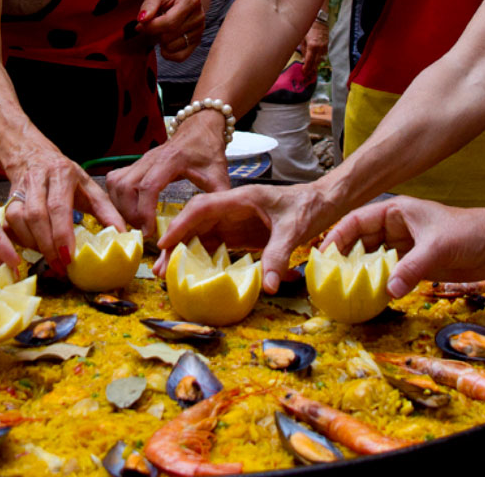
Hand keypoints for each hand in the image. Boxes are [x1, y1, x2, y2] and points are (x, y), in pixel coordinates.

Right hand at [2, 142, 125, 273]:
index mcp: (62, 173)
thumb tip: (122, 234)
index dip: (62, 233)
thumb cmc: (65, 175)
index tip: (69, 257)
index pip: (59, 206)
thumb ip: (106, 209)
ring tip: (52, 260)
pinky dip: (22, 240)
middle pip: (36, 216)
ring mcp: (19, 189)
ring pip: (19, 220)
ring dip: (34, 244)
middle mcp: (38, 178)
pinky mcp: (7, 200)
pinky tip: (36, 249)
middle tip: (61, 267)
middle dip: (48, 245)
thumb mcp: (89, 186)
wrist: (33, 155)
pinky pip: (9, 225)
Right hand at [107, 111, 230, 239]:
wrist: (199, 128)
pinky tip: (129, 211)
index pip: (148, 186)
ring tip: (137, 224)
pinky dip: (116, 198)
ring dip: (122, 207)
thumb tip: (216, 223)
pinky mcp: (135, 163)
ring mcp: (140, 160)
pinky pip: (115, 180)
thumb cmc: (208, 151)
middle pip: (126, 187)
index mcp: (171, 160)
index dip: (145, 211)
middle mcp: (150, 158)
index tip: (149, 232)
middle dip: (131, 214)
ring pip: (117, 184)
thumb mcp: (219, 175)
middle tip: (144, 232)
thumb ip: (219, 198)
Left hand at [138, 0, 204, 61]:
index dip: (151, 27)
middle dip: (154, 33)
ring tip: (162, 29)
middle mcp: (199, 17)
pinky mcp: (198, 41)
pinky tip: (165, 43)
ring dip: (161, 42)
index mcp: (190, 1)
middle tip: (152, 23)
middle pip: (169, 36)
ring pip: (173, 47)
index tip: (141, 24)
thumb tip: (142, 20)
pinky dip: (169, 53)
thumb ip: (148, 6)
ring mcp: (200, 30)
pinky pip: (180, 56)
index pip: (169, 23)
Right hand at [156, 180, 334, 292]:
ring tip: (168, 276)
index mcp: (240, 198)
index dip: (181, 223)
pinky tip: (193, 275)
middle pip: (196, 223)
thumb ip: (278, 255)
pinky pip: (216, 246)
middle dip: (176, 244)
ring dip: (186, 254)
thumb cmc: (308, 206)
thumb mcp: (294, 229)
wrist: (324, 202)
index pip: (202, 207)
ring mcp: (235, 221)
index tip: (165, 242)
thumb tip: (268, 286)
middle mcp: (232, 208)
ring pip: (203, 236)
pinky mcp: (241, 234)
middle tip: (160, 269)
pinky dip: (203, 259)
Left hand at [300, 21, 328, 80]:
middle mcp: (320, 47)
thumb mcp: (302, 38)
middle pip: (316, 62)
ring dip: (316, 65)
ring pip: (321, 59)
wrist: (319, 19)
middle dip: (311, 69)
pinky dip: (320, 59)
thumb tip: (303, 60)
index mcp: (312, 46)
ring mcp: (325, 46)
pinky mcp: (327, 44)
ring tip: (311, 70)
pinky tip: (316, 61)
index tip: (303, 73)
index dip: (306, 68)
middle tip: (307, 74)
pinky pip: (324, 55)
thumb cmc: (308, 27)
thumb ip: (303, 50)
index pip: (309, 61)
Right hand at [322, 196, 484, 297]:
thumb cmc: (467, 233)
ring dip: (362, 273)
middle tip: (329, 278)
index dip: (337, 236)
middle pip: (362, 240)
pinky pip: (390, 273)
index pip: (357, 220)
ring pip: (375, 258)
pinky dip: (380, 283)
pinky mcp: (415, 262)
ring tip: (345, 290)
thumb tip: (388, 291)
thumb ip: (410, 268)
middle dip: (346, 257)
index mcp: (396, 212)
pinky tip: (371, 297)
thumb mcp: (436, 248)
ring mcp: (405, 245)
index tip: (323, 255)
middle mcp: (396, 227)